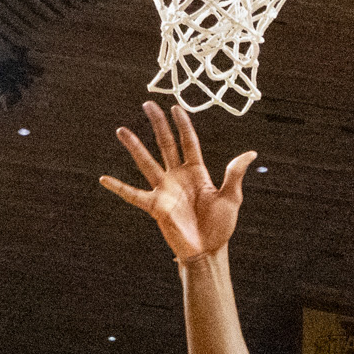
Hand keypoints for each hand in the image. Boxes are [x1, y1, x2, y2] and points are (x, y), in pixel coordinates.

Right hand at [99, 101, 254, 261]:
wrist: (208, 249)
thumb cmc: (220, 225)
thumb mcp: (231, 197)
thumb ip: (235, 174)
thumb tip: (250, 153)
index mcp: (197, 172)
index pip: (188, 142)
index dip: (183, 124)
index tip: (175, 107)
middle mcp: (178, 177)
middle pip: (166, 144)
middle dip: (158, 124)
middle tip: (148, 104)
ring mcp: (165, 190)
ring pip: (146, 162)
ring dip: (134, 146)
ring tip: (121, 130)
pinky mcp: (156, 206)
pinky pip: (134, 195)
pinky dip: (118, 187)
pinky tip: (103, 179)